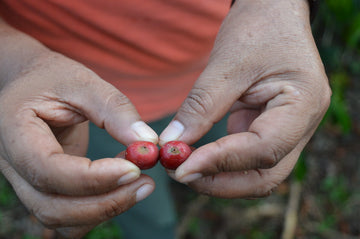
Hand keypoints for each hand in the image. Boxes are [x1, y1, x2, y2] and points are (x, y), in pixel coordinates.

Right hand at [0, 39, 157, 236]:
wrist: (31, 83)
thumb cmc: (53, 78)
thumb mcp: (83, 82)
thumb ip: (115, 110)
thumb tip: (148, 142)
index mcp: (14, 132)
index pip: (48, 169)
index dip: (93, 177)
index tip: (135, 168)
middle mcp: (13, 165)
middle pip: (52, 207)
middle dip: (105, 203)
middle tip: (146, 184)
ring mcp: (26, 180)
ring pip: (59, 219)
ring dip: (104, 210)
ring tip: (139, 184)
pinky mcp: (45, 186)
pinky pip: (66, 216)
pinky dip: (95, 212)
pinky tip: (122, 188)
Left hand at [160, 0, 330, 197]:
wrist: (273, 12)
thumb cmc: (258, 28)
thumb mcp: (226, 64)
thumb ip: (201, 106)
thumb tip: (172, 143)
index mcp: (303, 104)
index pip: (263, 149)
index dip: (220, 163)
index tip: (181, 167)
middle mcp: (302, 124)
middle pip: (266, 174)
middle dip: (221, 181)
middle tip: (180, 174)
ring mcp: (289, 129)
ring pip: (258, 172)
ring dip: (220, 177)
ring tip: (185, 166)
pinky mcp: (271, 128)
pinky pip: (249, 157)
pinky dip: (222, 162)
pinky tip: (198, 155)